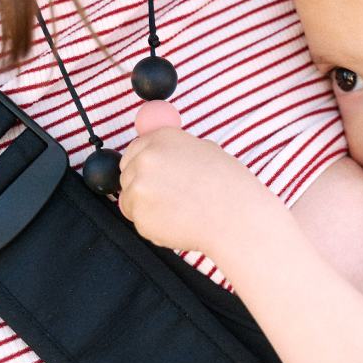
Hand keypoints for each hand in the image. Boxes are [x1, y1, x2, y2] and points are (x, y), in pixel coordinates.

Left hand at [119, 127, 262, 252]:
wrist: (235, 215)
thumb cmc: (228, 184)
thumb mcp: (205, 150)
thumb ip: (177, 150)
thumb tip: (163, 153)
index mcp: (162, 138)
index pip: (135, 148)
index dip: (143, 163)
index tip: (151, 174)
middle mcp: (146, 158)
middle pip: (127, 173)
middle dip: (142, 185)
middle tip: (166, 196)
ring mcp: (139, 187)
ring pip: (129, 200)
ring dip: (147, 206)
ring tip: (178, 209)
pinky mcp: (139, 215)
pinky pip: (138, 221)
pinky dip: (153, 225)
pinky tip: (178, 221)